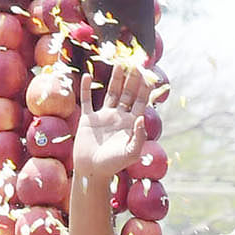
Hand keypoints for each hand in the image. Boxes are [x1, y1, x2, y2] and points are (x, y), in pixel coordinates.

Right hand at [73, 59, 155, 183]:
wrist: (92, 171)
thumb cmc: (113, 165)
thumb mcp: (131, 152)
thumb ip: (139, 136)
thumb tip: (142, 117)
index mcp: (131, 124)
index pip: (141, 101)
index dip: (144, 88)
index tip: (147, 74)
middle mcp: (119, 117)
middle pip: (128, 93)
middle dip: (132, 79)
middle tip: (135, 63)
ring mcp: (103, 116)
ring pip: (111, 93)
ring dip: (115, 79)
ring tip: (119, 64)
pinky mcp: (88, 119)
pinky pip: (87, 100)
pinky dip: (86, 88)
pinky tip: (87, 76)